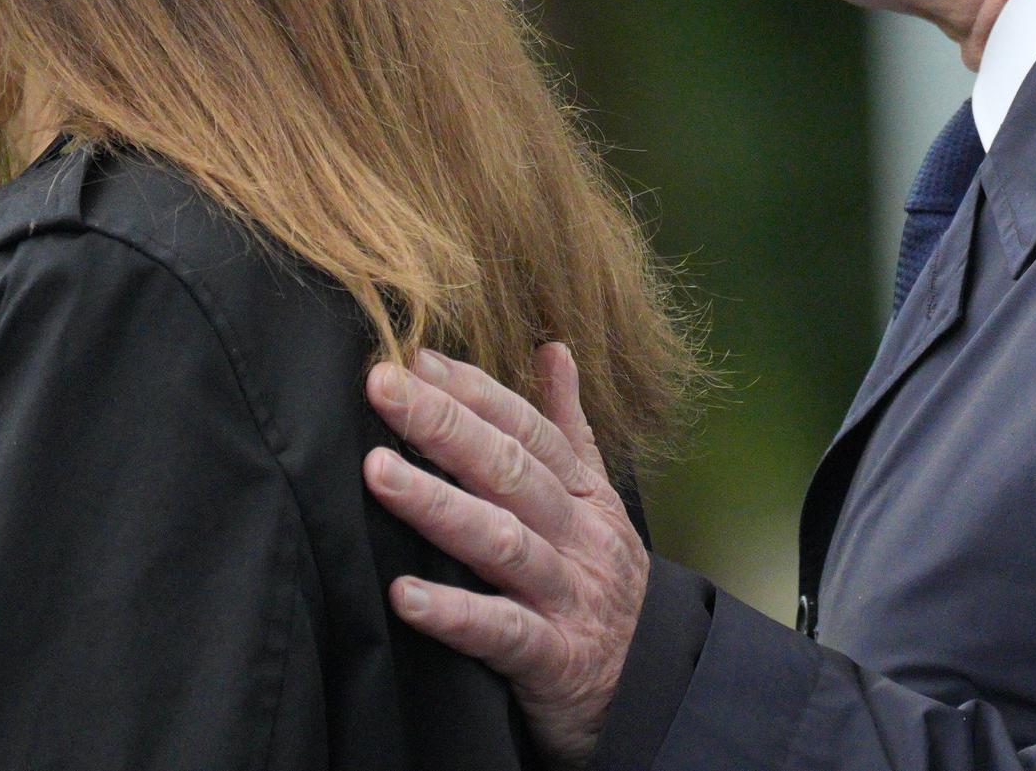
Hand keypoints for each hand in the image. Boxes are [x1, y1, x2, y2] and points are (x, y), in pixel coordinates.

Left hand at [365, 343, 646, 767]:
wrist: (657, 686)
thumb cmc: (604, 584)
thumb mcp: (598, 501)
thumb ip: (568, 428)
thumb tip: (553, 349)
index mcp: (585, 494)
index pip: (527, 428)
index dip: (473, 390)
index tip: (415, 358)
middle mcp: (580, 536)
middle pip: (509, 469)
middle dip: (444, 424)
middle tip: (382, 387)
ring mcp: (569, 595)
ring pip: (502, 540)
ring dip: (437, 504)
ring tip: (378, 472)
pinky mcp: (554, 658)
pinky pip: (501, 631)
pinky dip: (453, 612)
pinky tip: (403, 594)